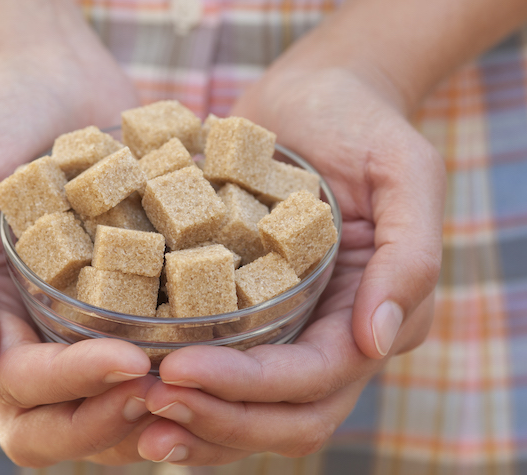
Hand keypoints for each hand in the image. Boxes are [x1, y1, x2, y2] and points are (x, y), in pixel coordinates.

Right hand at [0, 2, 158, 464]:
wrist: (47, 75)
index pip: (22, 389)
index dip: (72, 386)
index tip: (131, 362)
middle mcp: (40, 334)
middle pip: (66, 422)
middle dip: (114, 418)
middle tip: (167, 387)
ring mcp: (92, 319)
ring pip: (119, 401)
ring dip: (160, 405)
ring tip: (204, 377)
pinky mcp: (138, 291)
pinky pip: (161, 343)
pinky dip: (190, 357)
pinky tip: (230, 342)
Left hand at [135, 67, 444, 463]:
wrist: (316, 100)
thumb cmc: (362, 125)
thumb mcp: (404, 173)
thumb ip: (408, 256)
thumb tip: (378, 340)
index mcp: (371, 314)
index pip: (315, 379)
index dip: (250, 388)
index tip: (179, 369)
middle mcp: (331, 336)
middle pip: (283, 416)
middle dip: (218, 419)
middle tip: (148, 403)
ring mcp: (288, 329)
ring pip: (250, 411)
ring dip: (196, 425)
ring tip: (136, 419)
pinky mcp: (248, 311)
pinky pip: (221, 370)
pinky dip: (188, 394)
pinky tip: (137, 391)